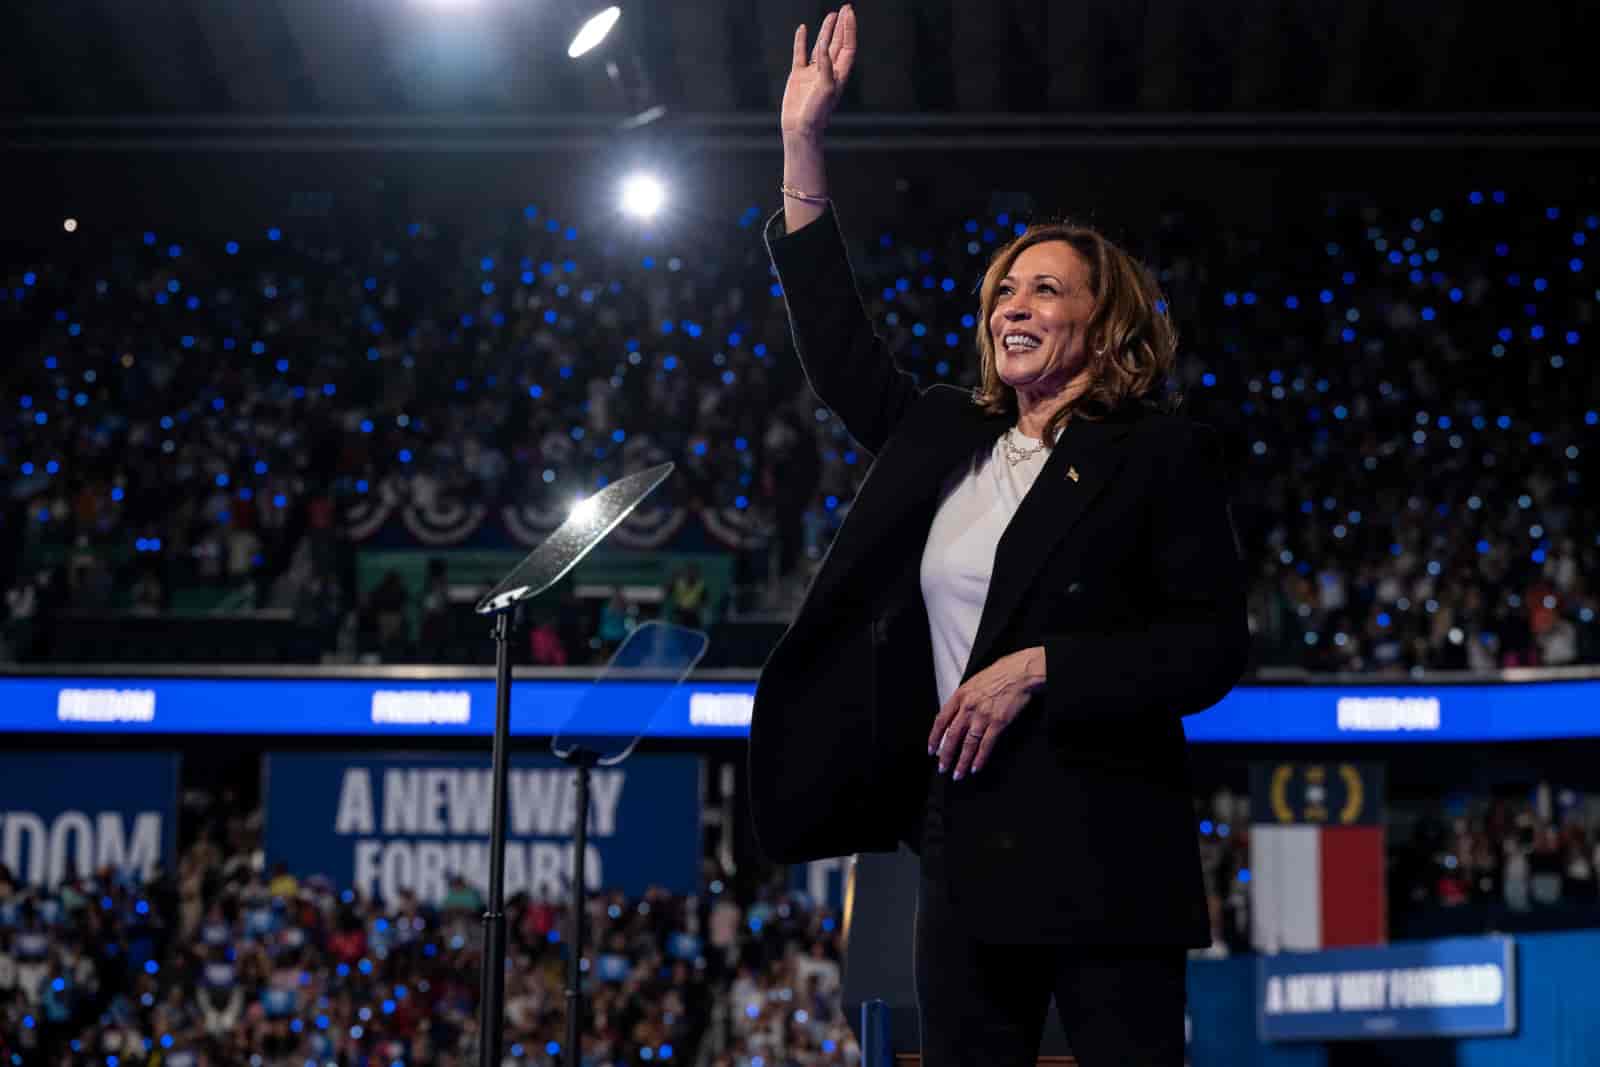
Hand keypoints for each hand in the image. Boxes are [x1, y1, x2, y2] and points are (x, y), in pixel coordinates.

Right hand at [780, 5, 856, 139]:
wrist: (800, 129)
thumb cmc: (816, 114)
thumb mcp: (826, 89)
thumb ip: (826, 66)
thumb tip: (822, 45)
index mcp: (839, 74)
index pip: (847, 47)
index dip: (849, 30)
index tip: (849, 13)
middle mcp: (828, 71)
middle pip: (838, 43)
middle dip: (842, 26)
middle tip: (846, 8)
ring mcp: (813, 72)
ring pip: (821, 46)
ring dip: (826, 31)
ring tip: (831, 15)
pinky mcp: (798, 75)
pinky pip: (800, 54)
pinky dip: (801, 41)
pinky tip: (803, 30)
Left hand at [927, 647, 1045, 779]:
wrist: (1019, 673)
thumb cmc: (998, 675)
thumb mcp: (973, 683)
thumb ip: (963, 700)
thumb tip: (955, 717)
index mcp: (960, 695)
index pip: (941, 720)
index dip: (934, 737)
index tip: (932, 750)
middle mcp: (968, 707)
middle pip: (952, 736)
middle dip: (946, 755)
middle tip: (943, 768)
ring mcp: (983, 716)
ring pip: (968, 744)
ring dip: (962, 761)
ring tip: (958, 773)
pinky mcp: (998, 722)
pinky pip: (986, 745)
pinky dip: (980, 758)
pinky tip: (975, 767)